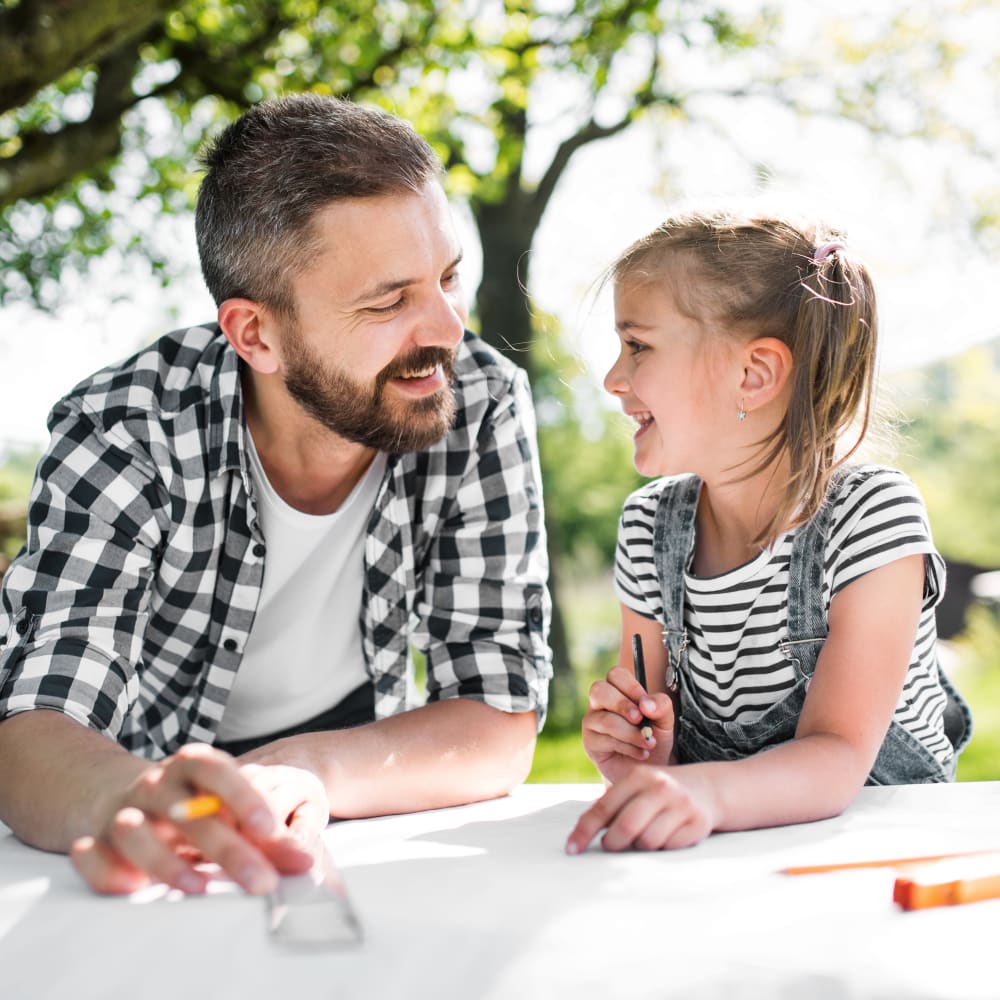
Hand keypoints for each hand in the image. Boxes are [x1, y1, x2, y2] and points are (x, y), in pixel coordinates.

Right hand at [69, 744, 322, 895]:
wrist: (117, 791)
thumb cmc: (189, 802)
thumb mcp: (228, 806)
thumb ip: (268, 834)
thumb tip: (306, 862)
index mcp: (192, 766)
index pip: (218, 771)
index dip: (243, 796)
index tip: (271, 828)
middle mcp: (157, 784)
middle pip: (190, 813)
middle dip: (227, 849)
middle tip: (261, 881)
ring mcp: (124, 810)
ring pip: (136, 830)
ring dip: (166, 859)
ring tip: (197, 886)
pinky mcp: (95, 839)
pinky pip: (92, 855)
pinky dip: (106, 869)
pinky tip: (131, 886)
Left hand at [565, 765, 716, 854]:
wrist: (708, 788)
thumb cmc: (659, 792)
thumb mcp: (635, 787)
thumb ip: (611, 806)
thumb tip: (580, 835)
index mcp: (638, 775)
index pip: (604, 807)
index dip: (585, 830)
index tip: (571, 849)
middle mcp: (660, 787)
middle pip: (626, 828)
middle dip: (612, 844)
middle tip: (611, 846)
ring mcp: (681, 804)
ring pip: (647, 842)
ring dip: (638, 848)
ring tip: (642, 837)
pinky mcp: (698, 823)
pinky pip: (669, 848)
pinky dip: (661, 849)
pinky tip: (665, 837)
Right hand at [582, 666, 674, 782]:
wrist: (650, 769)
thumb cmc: (654, 738)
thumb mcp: (665, 721)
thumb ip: (661, 706)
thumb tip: (646, 705)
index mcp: (617, 690)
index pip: (615, 675)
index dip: (631, 687)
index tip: (646, 704)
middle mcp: (600, 703)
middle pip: (599, 690)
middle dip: (622, 705)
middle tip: (641, 719)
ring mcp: (592, 722)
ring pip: (606, 720)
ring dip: (631, 733)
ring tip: (649, 743)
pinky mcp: (590, 743)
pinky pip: (606, 740)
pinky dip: (629, 748)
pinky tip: (641, 754)